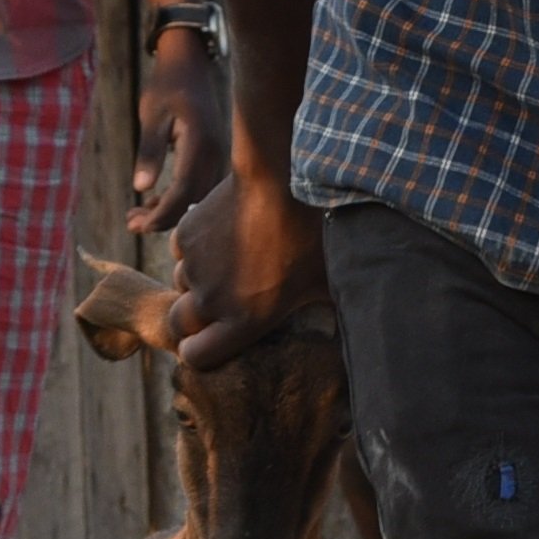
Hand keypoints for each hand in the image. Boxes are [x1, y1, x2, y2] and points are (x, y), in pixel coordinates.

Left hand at [127, 39, 222, 231]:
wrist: (189, 63)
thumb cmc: (167, 85)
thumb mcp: (152, 114)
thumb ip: (149, 151)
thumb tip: (141, 187)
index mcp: (199, 142)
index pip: (183, 191)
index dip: (162, 214)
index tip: (138, 224)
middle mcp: (214, 152)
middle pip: (192, 200)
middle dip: (162, 218)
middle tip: (130, 223)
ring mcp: (217, 154)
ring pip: (196, 196)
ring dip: (169, 209)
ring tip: (136, 214)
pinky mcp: (213, 155)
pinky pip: (199, 186)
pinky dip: (178, 198)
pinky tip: (154, 199)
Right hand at [165, 159, 328, 372]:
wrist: (284, 181)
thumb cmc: (314, 234)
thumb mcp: (330, 284)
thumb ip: (333, 317)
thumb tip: (359, 339)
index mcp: (244, 321)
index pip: (196, 356)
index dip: (199, 351)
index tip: (210, 339)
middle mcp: (211, 300)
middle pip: (178, 324)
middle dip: (191, 319)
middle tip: (215, 304)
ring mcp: (194, 267)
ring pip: (181, 282)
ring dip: (197, 279)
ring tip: (228, 261)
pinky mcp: (186, 235)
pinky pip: (182, 251)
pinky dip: (196, 248)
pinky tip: (224, 233)